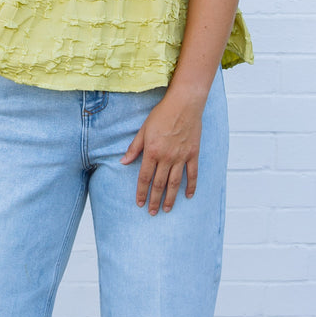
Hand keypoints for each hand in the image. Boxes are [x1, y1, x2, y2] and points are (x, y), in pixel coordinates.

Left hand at [121, 92, 203, 215]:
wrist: (184, 104)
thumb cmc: (162, 114)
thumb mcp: (143, 130)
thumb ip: (134, 148)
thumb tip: (123, 162)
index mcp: (152, 151)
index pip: (144, 177)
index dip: (141, 192)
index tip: (139, 203)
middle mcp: (166, 157)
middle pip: (159, 184)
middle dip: (154, 200)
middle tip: (152, 212)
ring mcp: (181, 156)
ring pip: (175, 183)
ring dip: (170, 198)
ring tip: (167, 209)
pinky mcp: (193, 154)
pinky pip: (192, 174)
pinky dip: (190, 186)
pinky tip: (188, 195)